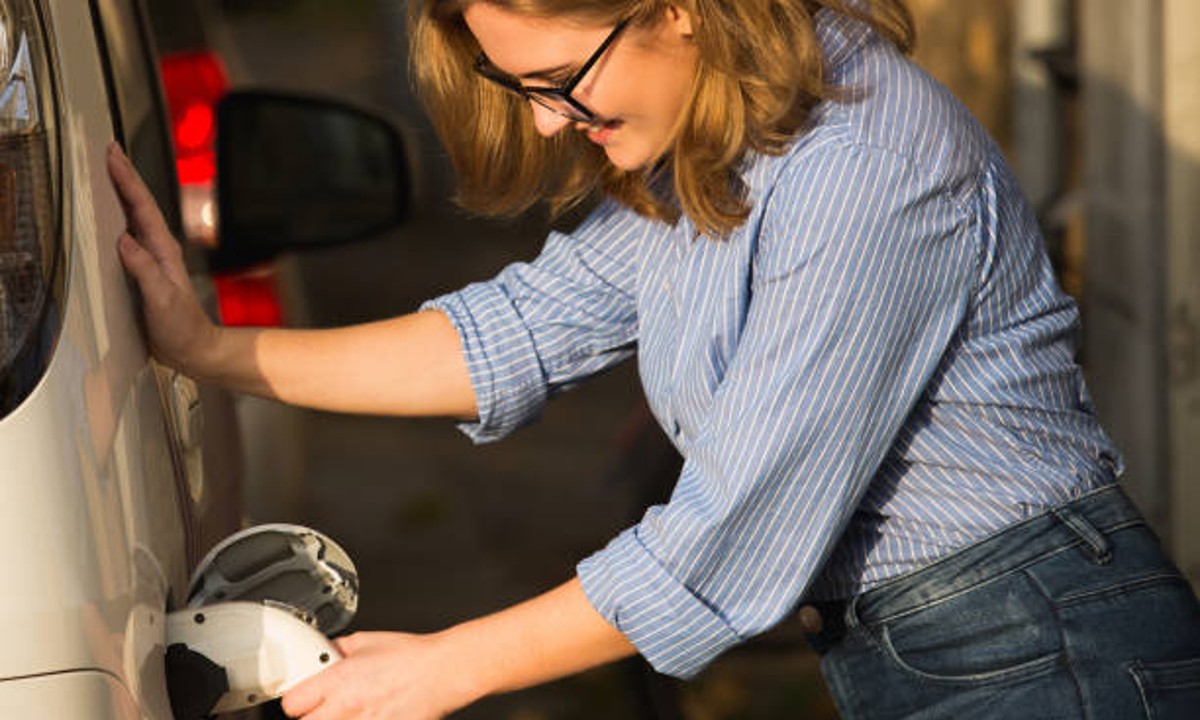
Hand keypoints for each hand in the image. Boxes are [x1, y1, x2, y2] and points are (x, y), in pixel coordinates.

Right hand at [107, 142, 219, 371]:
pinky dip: (121, 218)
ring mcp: (153, 259)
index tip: (114, 156)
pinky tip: (112, 216)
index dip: (127, 181)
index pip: (142, 208)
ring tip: (110, 171)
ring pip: (135, 217)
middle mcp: (160, 250)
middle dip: (125, 177)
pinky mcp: (146, 270)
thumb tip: (123, 240)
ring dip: (123, 193)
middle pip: (139, 205)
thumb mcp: (162, 299)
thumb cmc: (182, 328)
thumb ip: (144, 270)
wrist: (196, 349)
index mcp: (163, 251)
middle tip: (109, 150)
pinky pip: (131, 235)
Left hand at [280, 631, 476, 719]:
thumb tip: (327, 653)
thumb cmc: (412, 656)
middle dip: (314, 715)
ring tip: (353, 710)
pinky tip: (371, 713)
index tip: (305, 697)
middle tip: (328, 706)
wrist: (442, 672)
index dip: (297, 699)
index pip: (292, 703)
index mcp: (338, 680)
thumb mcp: (367, 641)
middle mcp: (346, 708)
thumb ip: (340, 649)